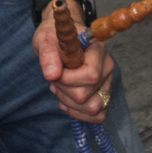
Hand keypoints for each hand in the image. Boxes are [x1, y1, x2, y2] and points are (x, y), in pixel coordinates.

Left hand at [33, 0, 113, 123]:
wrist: (57, 40)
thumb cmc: (52, 38)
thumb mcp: (45, 42)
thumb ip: (48, 56)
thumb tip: (52, 75)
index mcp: (97, 49)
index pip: (90, 75)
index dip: (69, 80)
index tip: (56, 72)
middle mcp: (106, 65)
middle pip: (87, 94)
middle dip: (64, 91)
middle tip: (55, 78)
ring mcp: (106, 81)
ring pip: (93, 107)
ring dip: (70, 103)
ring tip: (59, 88)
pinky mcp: (103, 93)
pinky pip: (98, 114)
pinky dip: (79, 113)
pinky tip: (65, 102)